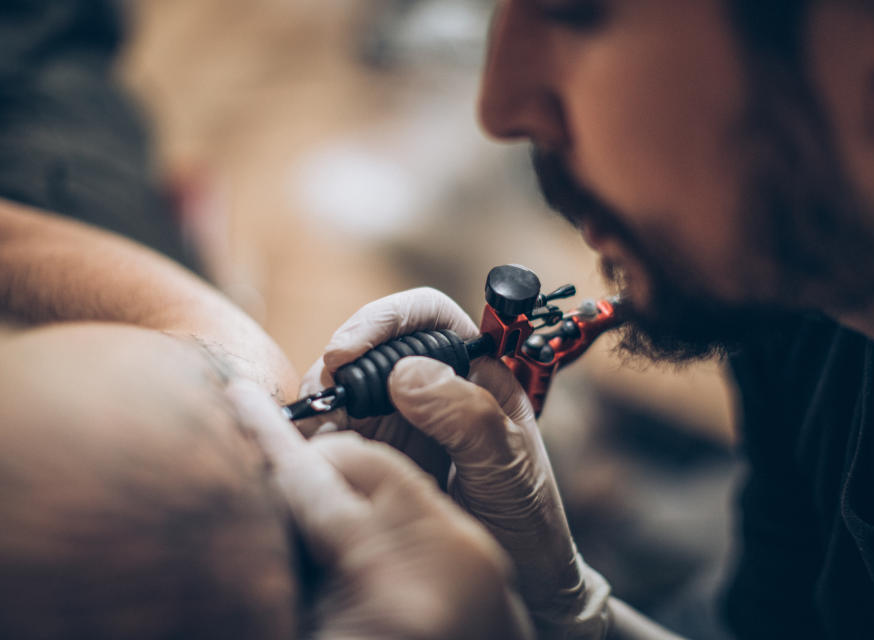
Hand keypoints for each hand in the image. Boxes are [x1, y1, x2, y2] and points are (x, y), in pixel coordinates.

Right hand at [304, 289, 610, 638]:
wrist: (520, 581)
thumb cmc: (528, 518)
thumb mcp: (508, 465)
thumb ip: (467, 416)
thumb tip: (404, 374)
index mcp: (476, 369)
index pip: (427, 315)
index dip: (385, 320)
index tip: (349, 350)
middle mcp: (433, 386)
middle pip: (374, 346)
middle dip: (340, 363)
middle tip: (320, 397)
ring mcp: (399, 420)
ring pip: (345, 389)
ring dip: (321, 402)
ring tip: (312, 433)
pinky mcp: (373, 455)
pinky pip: (335, 432)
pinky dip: (314, 437)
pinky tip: (308, 454)